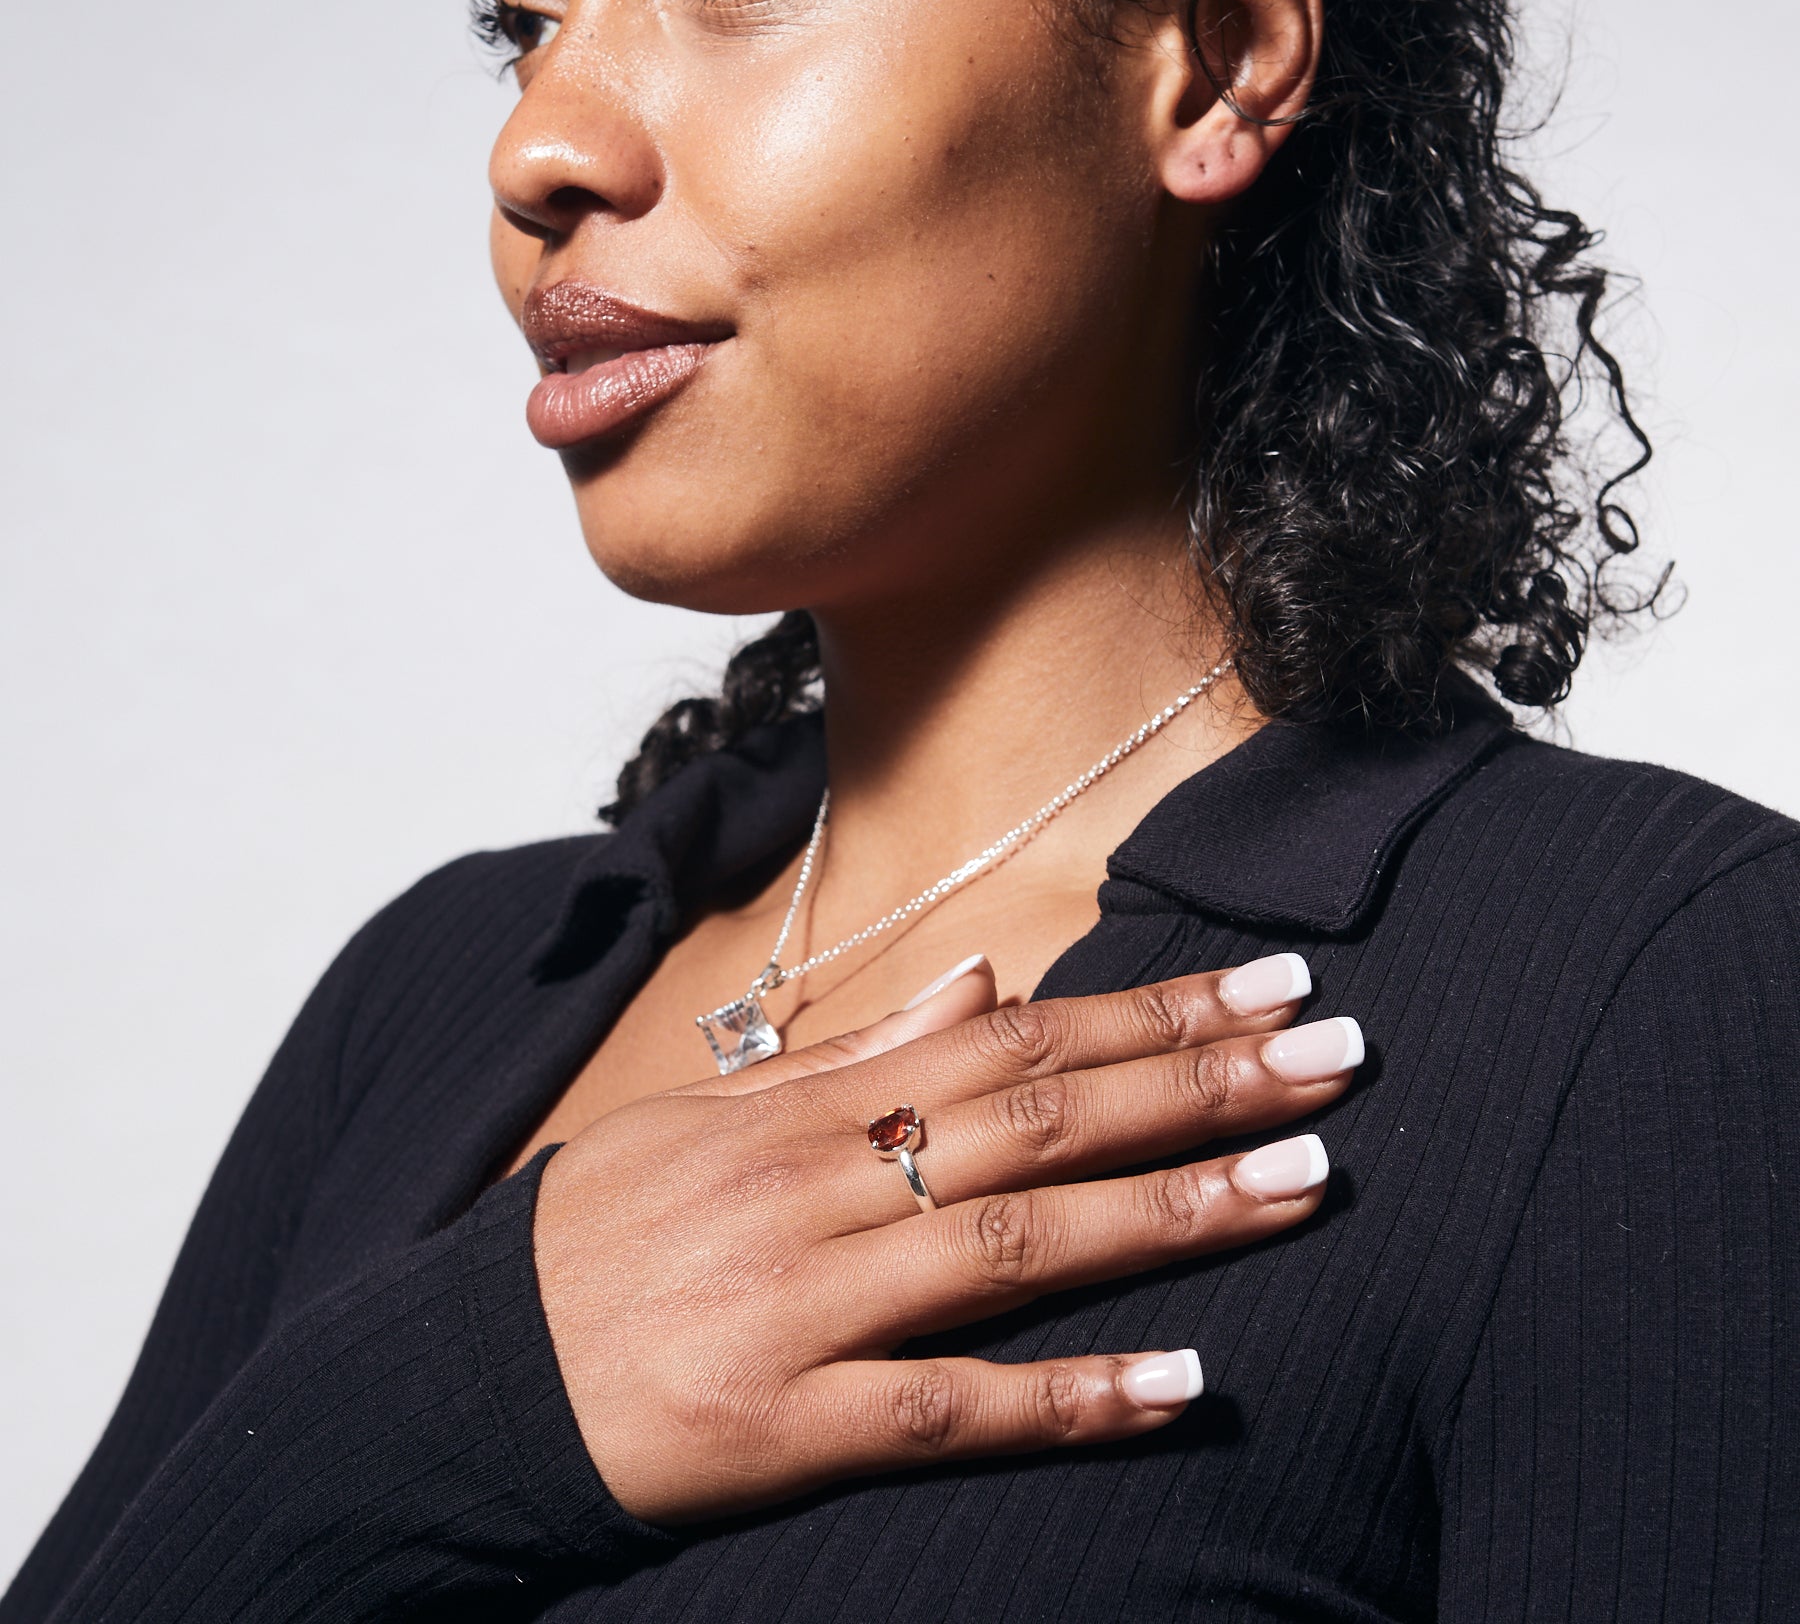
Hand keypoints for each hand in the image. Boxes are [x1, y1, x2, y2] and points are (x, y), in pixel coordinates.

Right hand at [533, 952, 1360, 1522]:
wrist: (459, 1379)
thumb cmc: (601, 1236)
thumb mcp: (713, 1113)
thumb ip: (860, 1051)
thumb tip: (987, 976)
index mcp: (804, 1106)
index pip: (1012, 1037)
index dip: (1149, 1009)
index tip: (1266, 984)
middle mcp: (817, 1188)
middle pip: (1037, 1119)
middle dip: (1197, 1081)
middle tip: (1335, 1053)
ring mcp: (804, 1306)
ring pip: (1015, 1244)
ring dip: (1172, 1212)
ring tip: (1306, 1180)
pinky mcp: (784, 1427)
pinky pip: (948, 1410)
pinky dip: (1072, 1399)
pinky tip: (1187, 1386)